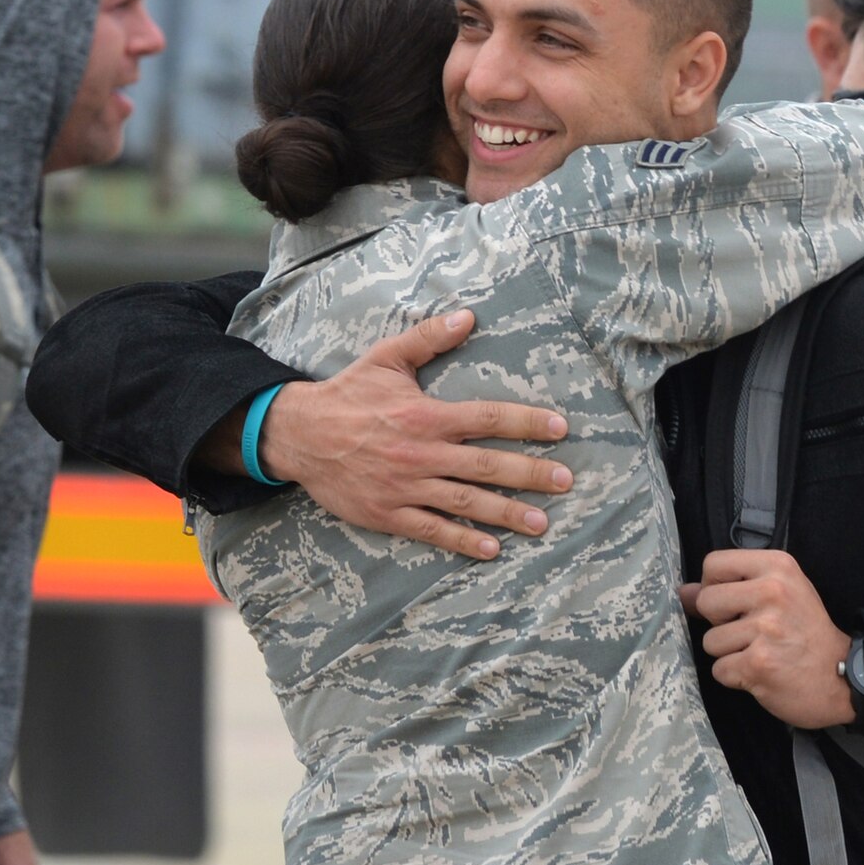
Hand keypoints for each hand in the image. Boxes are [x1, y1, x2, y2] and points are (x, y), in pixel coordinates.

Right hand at [259, 310, 574, 560]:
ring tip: (541, 523)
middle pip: (486, 466)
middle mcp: (421, 453)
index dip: (526, 423)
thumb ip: (429, 337)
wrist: (298, 435)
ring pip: (465, 502)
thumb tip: (468, 315)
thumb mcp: (386, 358)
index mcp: (426, 415)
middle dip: (530, 474)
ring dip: (506, 513)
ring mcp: (405, 487)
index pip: (488, 419)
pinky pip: (432, 530)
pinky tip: (490, 549)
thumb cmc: (347, 395)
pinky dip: (461, 540)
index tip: (559, 429)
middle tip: (566, 481)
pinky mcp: (388, 513)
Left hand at [680, 549, 854, 727]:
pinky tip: (760, 672)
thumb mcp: (782, 595)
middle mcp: (772, 593)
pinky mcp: (758, 664)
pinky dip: (735, 676)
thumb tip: (684, 591)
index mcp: (777, 567)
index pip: (714, 563)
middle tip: (748, 632)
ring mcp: (765, 629)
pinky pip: (720, 670)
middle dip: (718, 623)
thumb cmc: (807, 634)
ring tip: (760, 652)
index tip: (732, 603)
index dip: (713, 586)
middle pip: (706, 601)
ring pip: (710, 641)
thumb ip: (733, 587)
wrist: (844, 675)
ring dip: (729, 653)